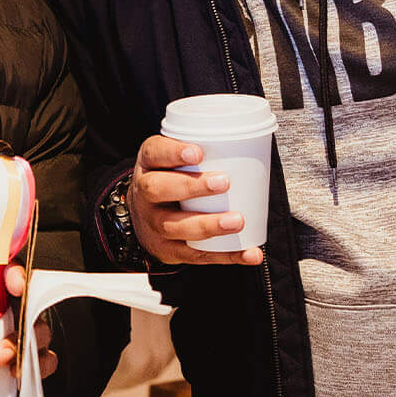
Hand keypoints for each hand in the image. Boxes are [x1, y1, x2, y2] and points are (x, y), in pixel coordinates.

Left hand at [0, 265, 55, 377]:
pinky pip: (44, 362)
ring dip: (25, 351)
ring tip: (3, 362)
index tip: (13, 285)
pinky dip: (36, 371)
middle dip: (23, 324)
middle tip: (2, 346)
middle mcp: (14, 306)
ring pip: (39, 336)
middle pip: (32, 306)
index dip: (17, 276)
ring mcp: (24, 331)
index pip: (11, 273)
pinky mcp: (29, 357)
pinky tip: (18, 378)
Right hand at [129, 135, 264, 266]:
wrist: (143, 217)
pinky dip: (226, 256)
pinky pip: (196, 255)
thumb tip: (252, 140)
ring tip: (237, 221)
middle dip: (191, 187)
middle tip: (224, 182)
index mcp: (149, 165)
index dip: (173, 153)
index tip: (198, 153)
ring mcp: (153, 224)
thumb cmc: (170, 181)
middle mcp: (144, 195)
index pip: (154, 153)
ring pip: (174, 226)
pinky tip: (249, 253)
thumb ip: (202, 150)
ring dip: (208, 224)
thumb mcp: (173, 160)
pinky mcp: (168, 250)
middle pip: (158, 190)